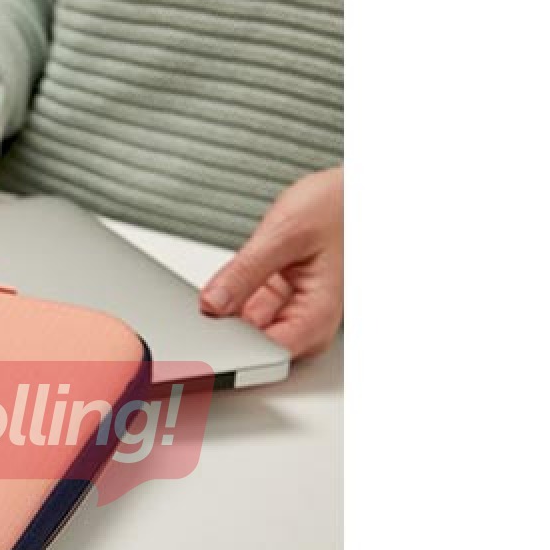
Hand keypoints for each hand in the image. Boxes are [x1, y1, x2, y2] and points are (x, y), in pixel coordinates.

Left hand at [200, 167, 342, 358]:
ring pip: (242, 330)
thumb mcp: (286, 233)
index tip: (202, 339)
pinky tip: (219, 288)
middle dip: (221, 332)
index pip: (264, 356)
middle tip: (197, 314)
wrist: (351, 193)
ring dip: (221, 317)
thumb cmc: (339, 207)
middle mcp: (305, 323)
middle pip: (251, 347)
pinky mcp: (276, 301)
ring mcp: (289, 313)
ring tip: (211, 295)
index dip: (228, 351)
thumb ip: (246, 271)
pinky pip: (242, 311)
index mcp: (316, 316)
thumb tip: (212, 304)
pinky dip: (227, 301)